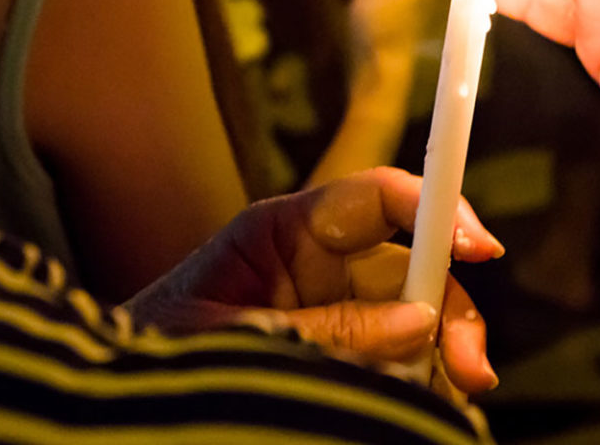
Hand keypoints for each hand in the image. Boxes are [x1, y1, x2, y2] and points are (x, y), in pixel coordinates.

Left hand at [126, 168, 502, 394]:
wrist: (119, 402)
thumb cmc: (151, 353)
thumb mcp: (231, 339)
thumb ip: (323, 328)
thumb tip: (415, 323)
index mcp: (283, 231)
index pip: (376, 197)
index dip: (434, 208)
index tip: (479, 246)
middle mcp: (318, 262)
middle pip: (411, 264)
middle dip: (448, 307)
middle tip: (471, 367)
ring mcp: (332, 307)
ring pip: (415, 314)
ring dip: (443, 350)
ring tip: (455, 393)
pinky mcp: (339, 351)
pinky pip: (396, 356)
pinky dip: (421, 377)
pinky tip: (429, 399)